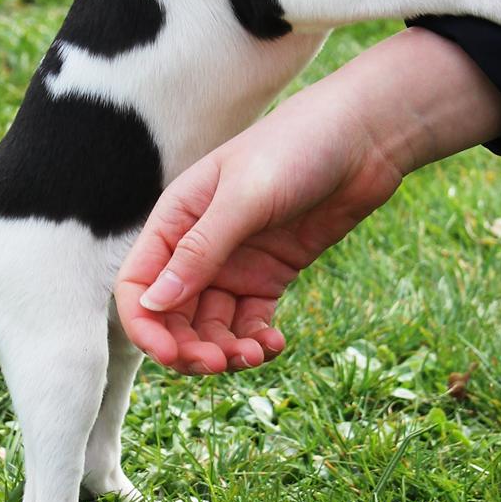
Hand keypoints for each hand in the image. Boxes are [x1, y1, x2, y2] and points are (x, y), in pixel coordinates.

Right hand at [115, 29, 500, 373]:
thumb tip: (154, 303)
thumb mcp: (244, 197)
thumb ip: (200, 250)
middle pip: (172, 315)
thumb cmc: (297, 148)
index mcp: (175, 219)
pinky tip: (275, 344)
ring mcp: (235, 263)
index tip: (172, 356)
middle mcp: (198, 246)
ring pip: (211, 325)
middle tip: (219, 364)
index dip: (146, 326)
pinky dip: (256, 340)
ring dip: (225, 350)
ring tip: (255, 355)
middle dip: (188, 347)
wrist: (363, 137)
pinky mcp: (270, 275)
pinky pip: (250, 322)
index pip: (138, 285)